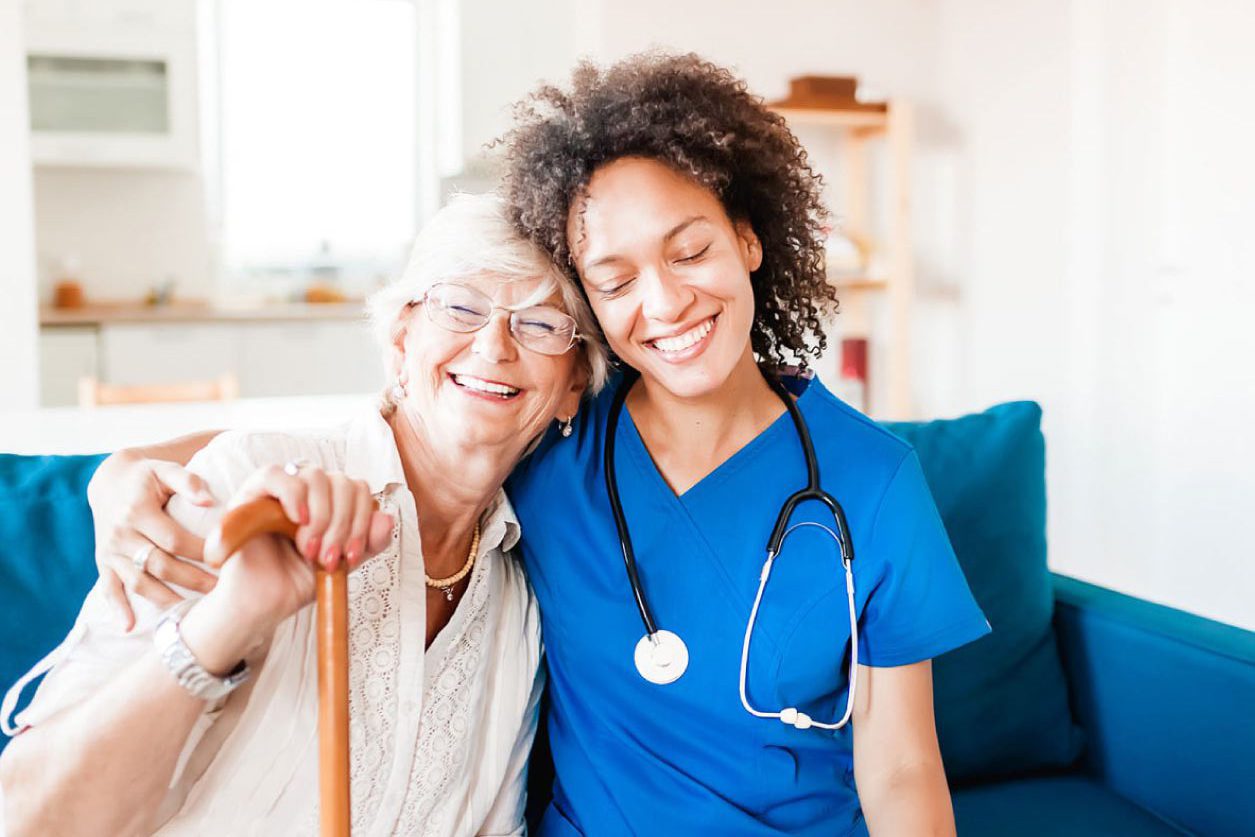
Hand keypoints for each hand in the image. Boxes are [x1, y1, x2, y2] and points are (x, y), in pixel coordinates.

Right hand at [89, 453, 218, 630]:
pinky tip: (130, 627)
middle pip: (160, 565)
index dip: (200, 552)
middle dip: (191, 580)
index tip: (226, 561)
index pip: (174, 539)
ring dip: (165, 600)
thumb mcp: (165, 469)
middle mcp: (120, 534)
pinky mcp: (103, 563)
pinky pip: (108, 589)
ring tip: (193, 615)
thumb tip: (209, 500)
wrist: (110, 481)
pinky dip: (118, 609)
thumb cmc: (147, 476)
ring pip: (139, 582)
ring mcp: (110, 551)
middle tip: (221, 593)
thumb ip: (188, 481)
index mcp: (137, 511)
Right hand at [192, 465, 393, 648]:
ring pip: (315, 475)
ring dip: (321, 515)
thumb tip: (387, 518)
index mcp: (330, 503)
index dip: (363, 520)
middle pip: (341, 481)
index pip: (358, 489)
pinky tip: (298, 521)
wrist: (262, 606)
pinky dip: (293, 494)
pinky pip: (274, 474)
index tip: (352, 555)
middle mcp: (307, 492)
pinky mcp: (250, 495)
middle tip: (329, 557)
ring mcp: (279, 491)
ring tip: (309, 548)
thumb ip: (369, 542)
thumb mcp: (343, 562)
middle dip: (342, 524)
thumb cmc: (298, 581)